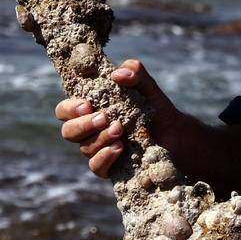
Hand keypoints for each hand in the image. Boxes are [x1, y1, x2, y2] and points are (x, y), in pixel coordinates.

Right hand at [53, 58, 178, 177]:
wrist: (175, 133)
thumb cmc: (154, 107)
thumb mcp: (147, 86)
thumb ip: (134, 72)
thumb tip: (117, 75)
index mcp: (90, 110)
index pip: (64, 111)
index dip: (70, 108)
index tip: (88, 104)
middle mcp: (90, 131)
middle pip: (68, 132)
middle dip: (83, 125)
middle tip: (104, 118)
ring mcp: (98, 150)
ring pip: (85, 148)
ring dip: (100, 138)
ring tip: (120, 129)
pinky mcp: (110, 167)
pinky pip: (96, 167)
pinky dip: (105, 157)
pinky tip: (120, 147)